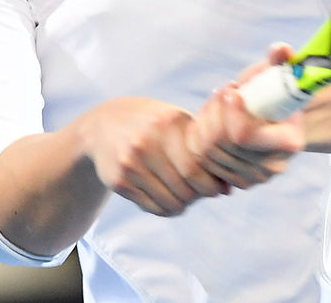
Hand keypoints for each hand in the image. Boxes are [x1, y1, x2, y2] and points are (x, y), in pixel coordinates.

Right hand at [80, 97, 228, 216]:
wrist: (102, 125)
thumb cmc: (152, 123)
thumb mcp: (175, 121)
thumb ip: (203, 148)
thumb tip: (228, 188)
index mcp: (167, 124)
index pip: (197, 168)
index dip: (211, 184)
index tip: (217, 186)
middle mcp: (146, 143)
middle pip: (185, 189)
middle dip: (198, 196)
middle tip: (201, 193)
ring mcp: (130, 164)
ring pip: (170, 203)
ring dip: (183, 205)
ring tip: (185, 195)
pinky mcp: (118, 181)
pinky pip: (152, 208)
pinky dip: (166, 209)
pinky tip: (167, 197)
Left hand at [188, 44, 305, 188]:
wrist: (272, 116)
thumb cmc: (275, 90)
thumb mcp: (277, 71)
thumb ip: (281, 59)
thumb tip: (281, 49)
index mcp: (289, 142)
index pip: (243, 135)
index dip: (229, 110)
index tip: (230, 88)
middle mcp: (273, 167)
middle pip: (221, 143)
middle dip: (214, 112)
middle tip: (221, 92)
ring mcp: (253, 178)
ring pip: (207, 152)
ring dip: (205, 121)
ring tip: (217, 103)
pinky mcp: (234, 181)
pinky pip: (201, 160)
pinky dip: (199, 136)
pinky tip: (210, 119)